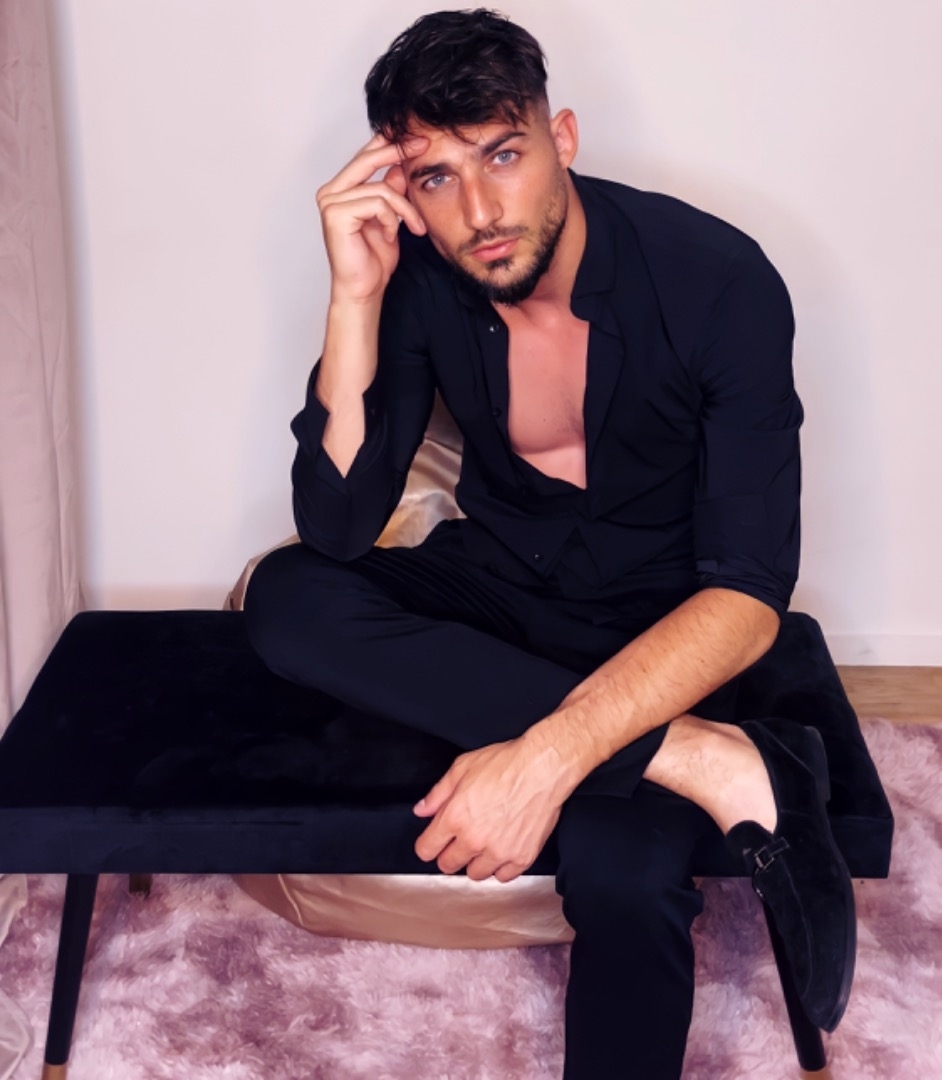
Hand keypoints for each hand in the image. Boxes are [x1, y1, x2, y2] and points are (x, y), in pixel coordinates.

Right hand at [316, 133, 428, 303]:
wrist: (364, 289)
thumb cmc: (374, 259)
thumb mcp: (390, 218)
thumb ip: (391, 191)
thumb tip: (400, 165)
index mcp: (341, 189)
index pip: (365, 156)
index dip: (389, 143)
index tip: (417, 138)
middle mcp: (331, 192)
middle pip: (367, 159)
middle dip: (398, 150)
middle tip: (423, 146)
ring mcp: (330, 202)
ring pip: (382, 189)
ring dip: (405, 209)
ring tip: (414, 227)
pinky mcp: (336, 214)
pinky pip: (377, 204)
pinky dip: (392, 220)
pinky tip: (390, 236)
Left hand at [413, 738, 569, 882]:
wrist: (543, 768)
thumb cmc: (506, 763)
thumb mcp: (463, 768)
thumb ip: (439, 793)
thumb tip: (422, 810)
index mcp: (455, 817)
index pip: (426, 850)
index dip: (427, 845)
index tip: (433, 842)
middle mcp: (474, 839)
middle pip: (448, 865)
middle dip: (449, 854)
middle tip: (459, 841)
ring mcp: (499, 851)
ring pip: (475, 874)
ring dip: (475, 862)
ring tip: (483, 845)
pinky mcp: (522, 857)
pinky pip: (503, 877)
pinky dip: (500, 867)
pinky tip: (501, 851)